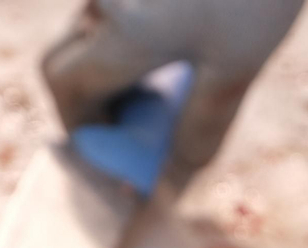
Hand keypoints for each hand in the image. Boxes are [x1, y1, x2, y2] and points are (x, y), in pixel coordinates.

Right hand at [42, 0, 303, 190]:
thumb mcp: (239, 62)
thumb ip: (202, 123)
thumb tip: (178, 171)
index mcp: (122, 33)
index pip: (67, 89)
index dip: (81, 125)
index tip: (113, 145)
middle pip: (71, 51)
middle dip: (95, 91)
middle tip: (142, 113)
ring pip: (95, 19)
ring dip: (118, 54)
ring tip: (174, 67)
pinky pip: (116, 2)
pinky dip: (134, 23)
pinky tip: (183, 28)